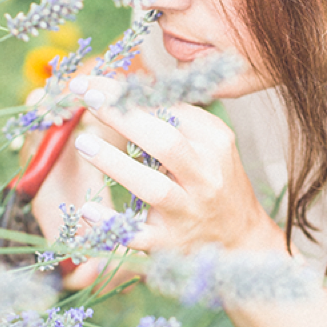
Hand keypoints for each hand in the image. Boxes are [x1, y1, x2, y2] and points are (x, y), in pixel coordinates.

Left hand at [71, 78, 284, 256]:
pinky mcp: (171, 243)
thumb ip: (177, 116)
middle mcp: (204, 177)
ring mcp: (188, 212)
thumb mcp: (210, 142)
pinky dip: (113, 224)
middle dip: (124, 118)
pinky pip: (139, 235)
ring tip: (84, 143)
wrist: (242, 238)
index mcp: (214, 143)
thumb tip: (128, 87)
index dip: (128, 95)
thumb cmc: (215, 181)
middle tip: (87, 99)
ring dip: (117, 165)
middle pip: (166, 143)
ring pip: (154, 188)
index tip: (91, 83)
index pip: (169, 109)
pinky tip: (88, 211)